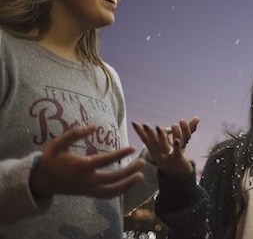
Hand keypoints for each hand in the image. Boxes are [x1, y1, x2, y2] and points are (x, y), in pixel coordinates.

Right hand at [30, 125, 144, 198]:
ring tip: (140, 176)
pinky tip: (129, 182)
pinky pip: (106, 195)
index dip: (119, 154)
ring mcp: (87, 189)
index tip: (132, 147)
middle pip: (112, 178)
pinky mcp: (88, 193)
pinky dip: (119, 191)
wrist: (42, 180)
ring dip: (127, 185)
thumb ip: (75, 133)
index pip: (104, 161)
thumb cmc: (51, 159)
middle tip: (142, 162)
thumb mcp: (59, 143)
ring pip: (111, 192)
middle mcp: (86, 180)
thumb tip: (94, 126)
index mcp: (80, 167)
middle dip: (129, 171)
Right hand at [132, 117, 198, 177]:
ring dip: (161, 137)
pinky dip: (177, 147)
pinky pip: (177, 152)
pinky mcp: (178, 159)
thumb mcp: (158, 149)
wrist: (178, 175)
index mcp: (153, 151)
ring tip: (159, 128)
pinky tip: (177, 140)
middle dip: (149, 133)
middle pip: (153, 143)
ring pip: (164, 147)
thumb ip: (153, 138)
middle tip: (145, 124)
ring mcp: (167, 157)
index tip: (134, 123)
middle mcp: (158, 154)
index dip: (140, 132)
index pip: (146, 140)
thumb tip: (144, 125)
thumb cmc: (167, 159)